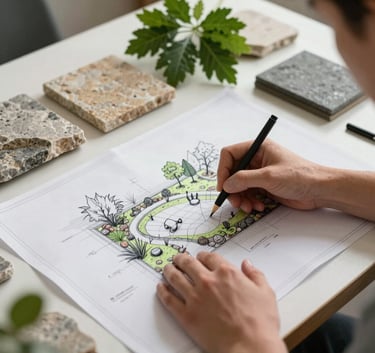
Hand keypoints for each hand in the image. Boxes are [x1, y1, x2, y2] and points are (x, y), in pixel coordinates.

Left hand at [157, 252, 286, 352]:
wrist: (249, 347)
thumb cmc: (259, 323)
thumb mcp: (265, 293)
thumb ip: (255, 275)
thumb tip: (248, 265)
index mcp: (227, 273)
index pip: (209, 256)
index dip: (203, 255)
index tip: (200, 256)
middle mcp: (208, 281)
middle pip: (189, 263)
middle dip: (182, 258)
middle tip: (178, 258)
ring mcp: (195, 297)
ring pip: (176, 277)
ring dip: (169, 270)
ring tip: (167, 268)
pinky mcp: (186, 314)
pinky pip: (169, 299)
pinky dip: (162, 291)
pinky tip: (160, 287)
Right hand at [217, 139, 322, 212]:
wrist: (320, 190)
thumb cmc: (300, 176)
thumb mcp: (268, 176)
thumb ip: (244, 179)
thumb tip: (226, 184)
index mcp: (258, 148)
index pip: (230, 154)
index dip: (223, 170)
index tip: (223, 186)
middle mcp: (257, 159)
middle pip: (232, 172)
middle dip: (232, 188)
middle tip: (235, 201)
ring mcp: (260, 173)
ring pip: (239, 185)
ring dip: (241, 198)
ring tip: (248, 207)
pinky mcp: (264, 186)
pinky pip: (248, 193)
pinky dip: (249, 201)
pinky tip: (258, 206)